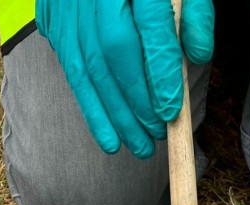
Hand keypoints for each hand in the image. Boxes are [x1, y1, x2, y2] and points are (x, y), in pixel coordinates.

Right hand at [36, 0, 213, 158]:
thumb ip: (194, 13)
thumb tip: (195, 56)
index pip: (149, 27)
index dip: (160, 72)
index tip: (172, 109)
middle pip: (114, 54)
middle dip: (136, 102)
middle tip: (156, 136)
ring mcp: (69, 6)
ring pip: (88, 68)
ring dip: (112, 115)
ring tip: (135, 147)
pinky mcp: (54, 21)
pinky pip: (72, 70)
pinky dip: (90, 107)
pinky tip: (108, 136)